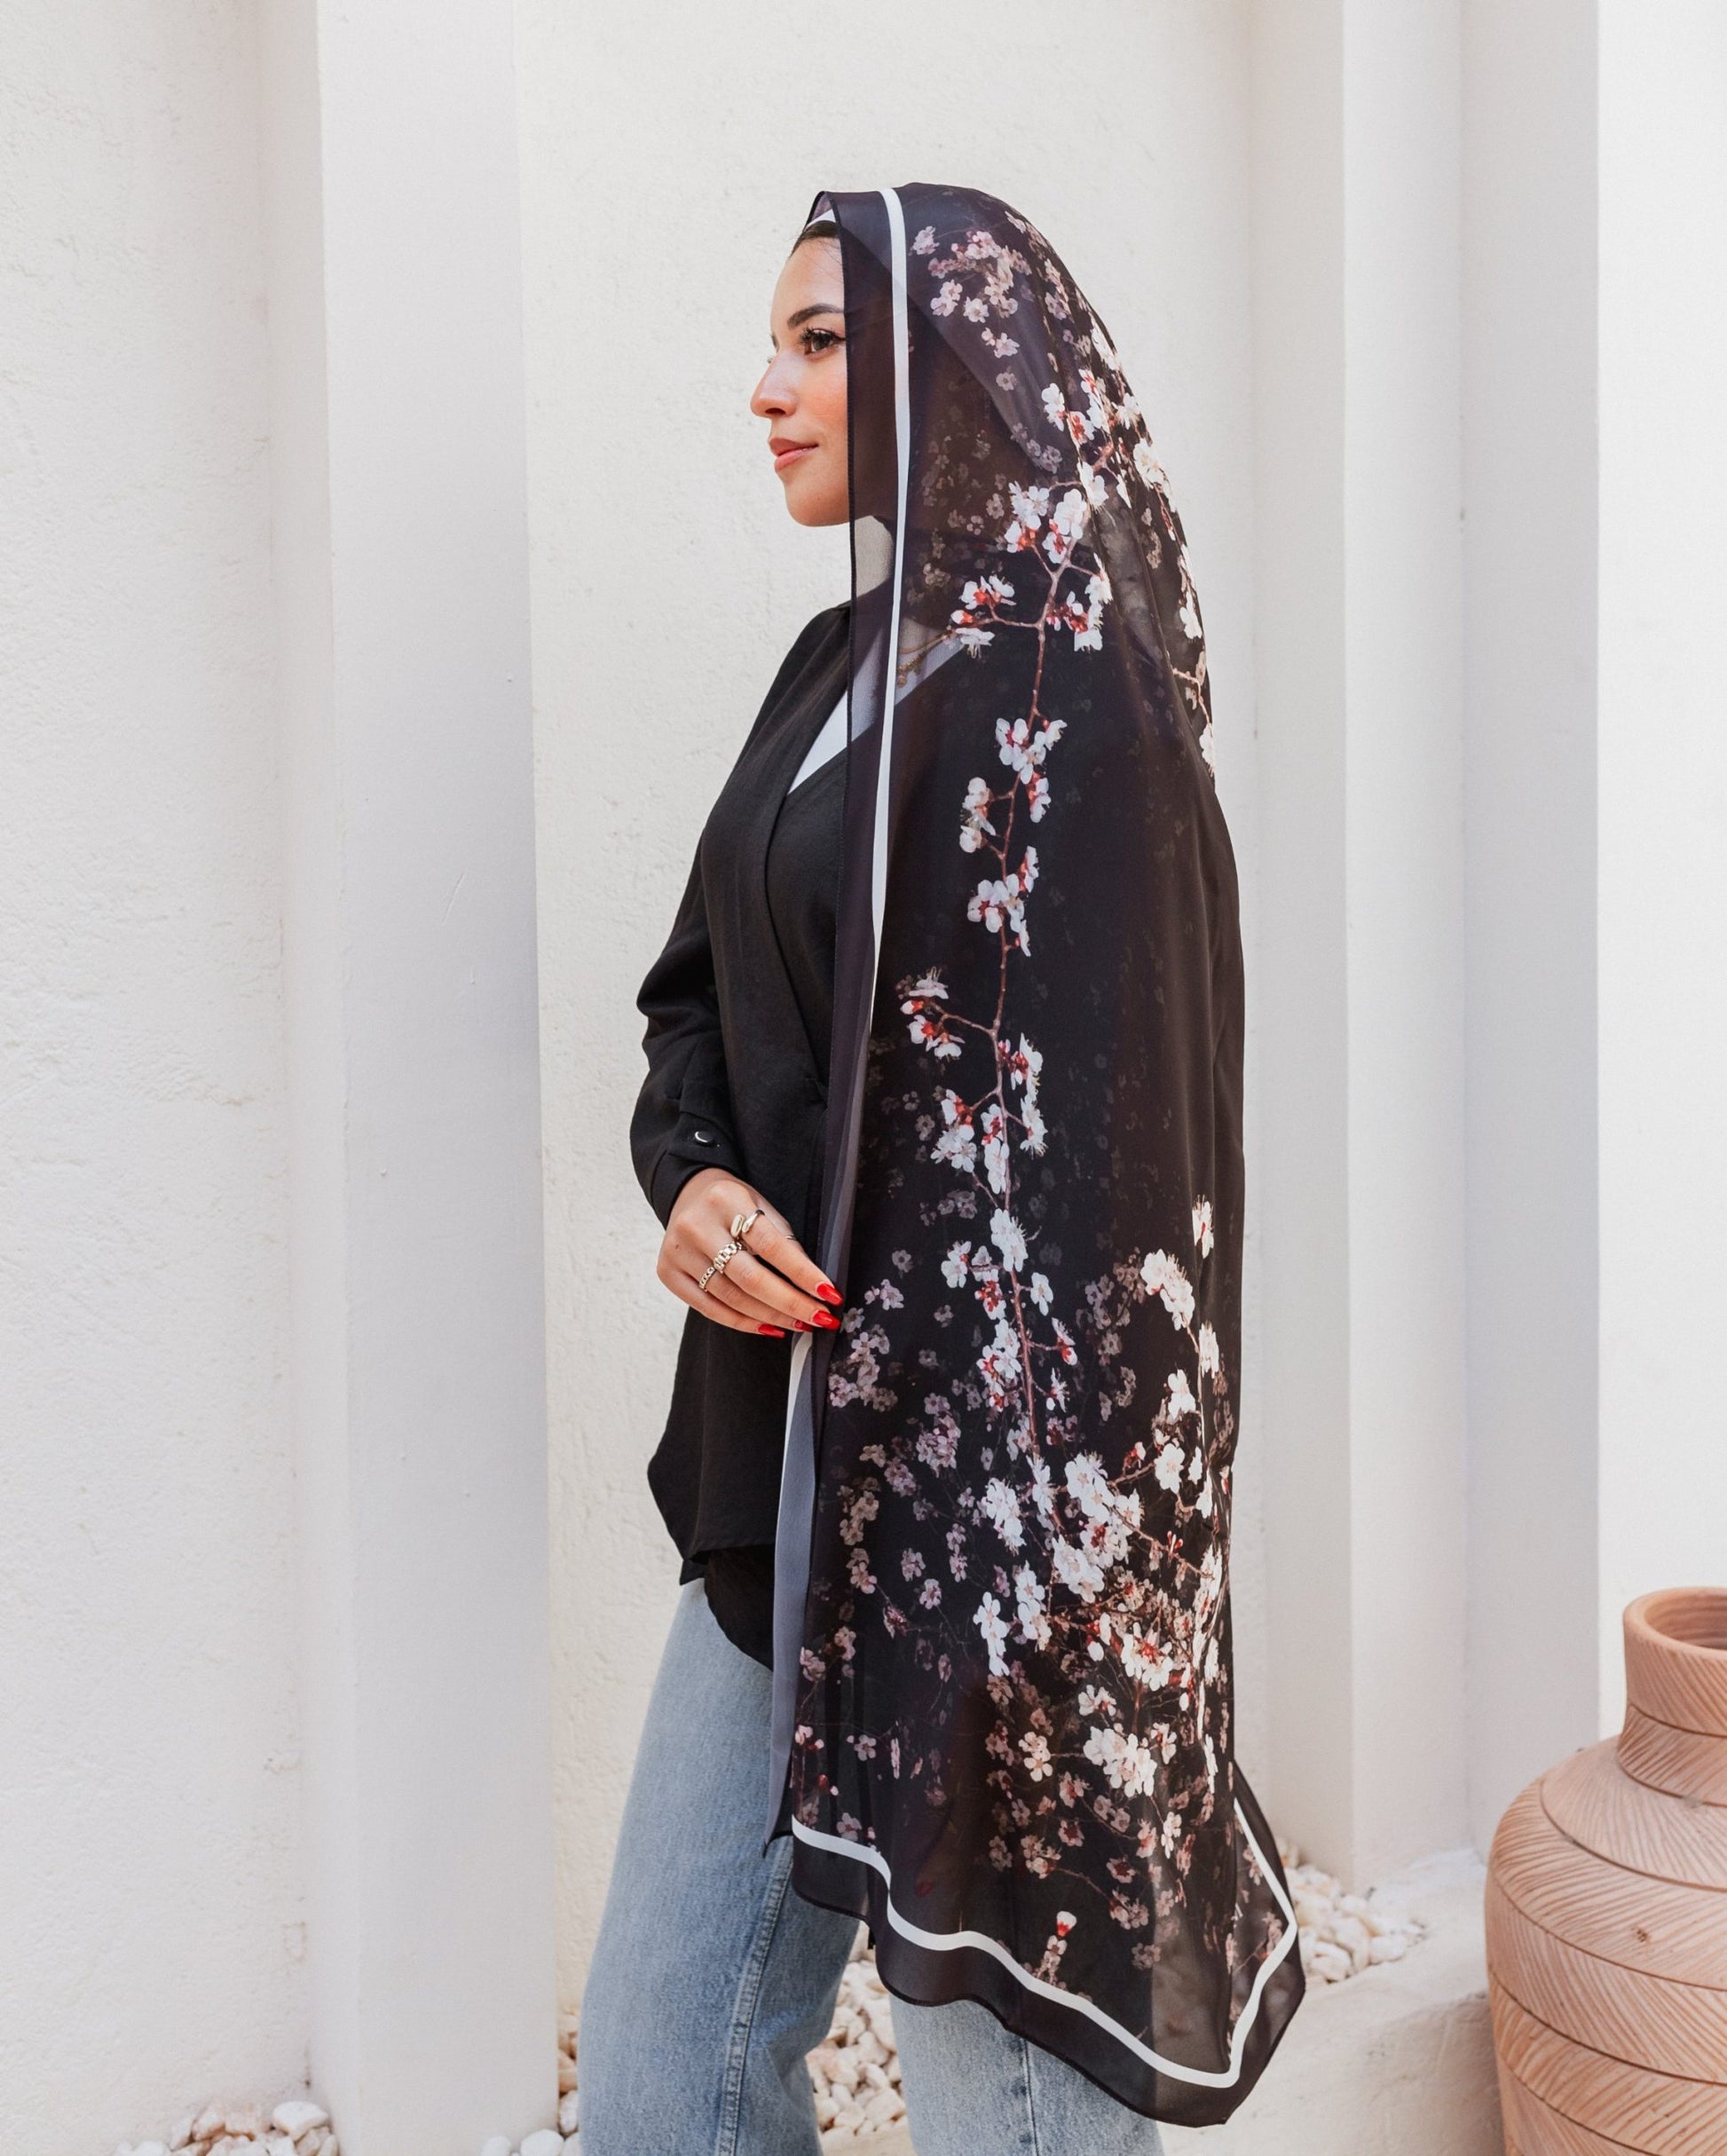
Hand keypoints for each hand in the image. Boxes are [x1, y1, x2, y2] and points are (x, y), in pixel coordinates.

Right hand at [659, 1169, 842, 1337]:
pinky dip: (742, 1322)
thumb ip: (783, 1241)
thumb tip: (813, 1286)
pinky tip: (769, 1328)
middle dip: (790, 1303)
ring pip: (731, 1298)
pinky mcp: (667, 1272)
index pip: (771, 1245)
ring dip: (771, 1317)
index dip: (802, 1273)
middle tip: (820, 1318)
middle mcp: (697, 1226)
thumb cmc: (734, 1204)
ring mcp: (678, 1251)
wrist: (687, 1193)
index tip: (829, 1294)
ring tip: (800, 1324)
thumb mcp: (761, 1206)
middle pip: (750, 1278)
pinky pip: (709, 1308)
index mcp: (726, 1200)